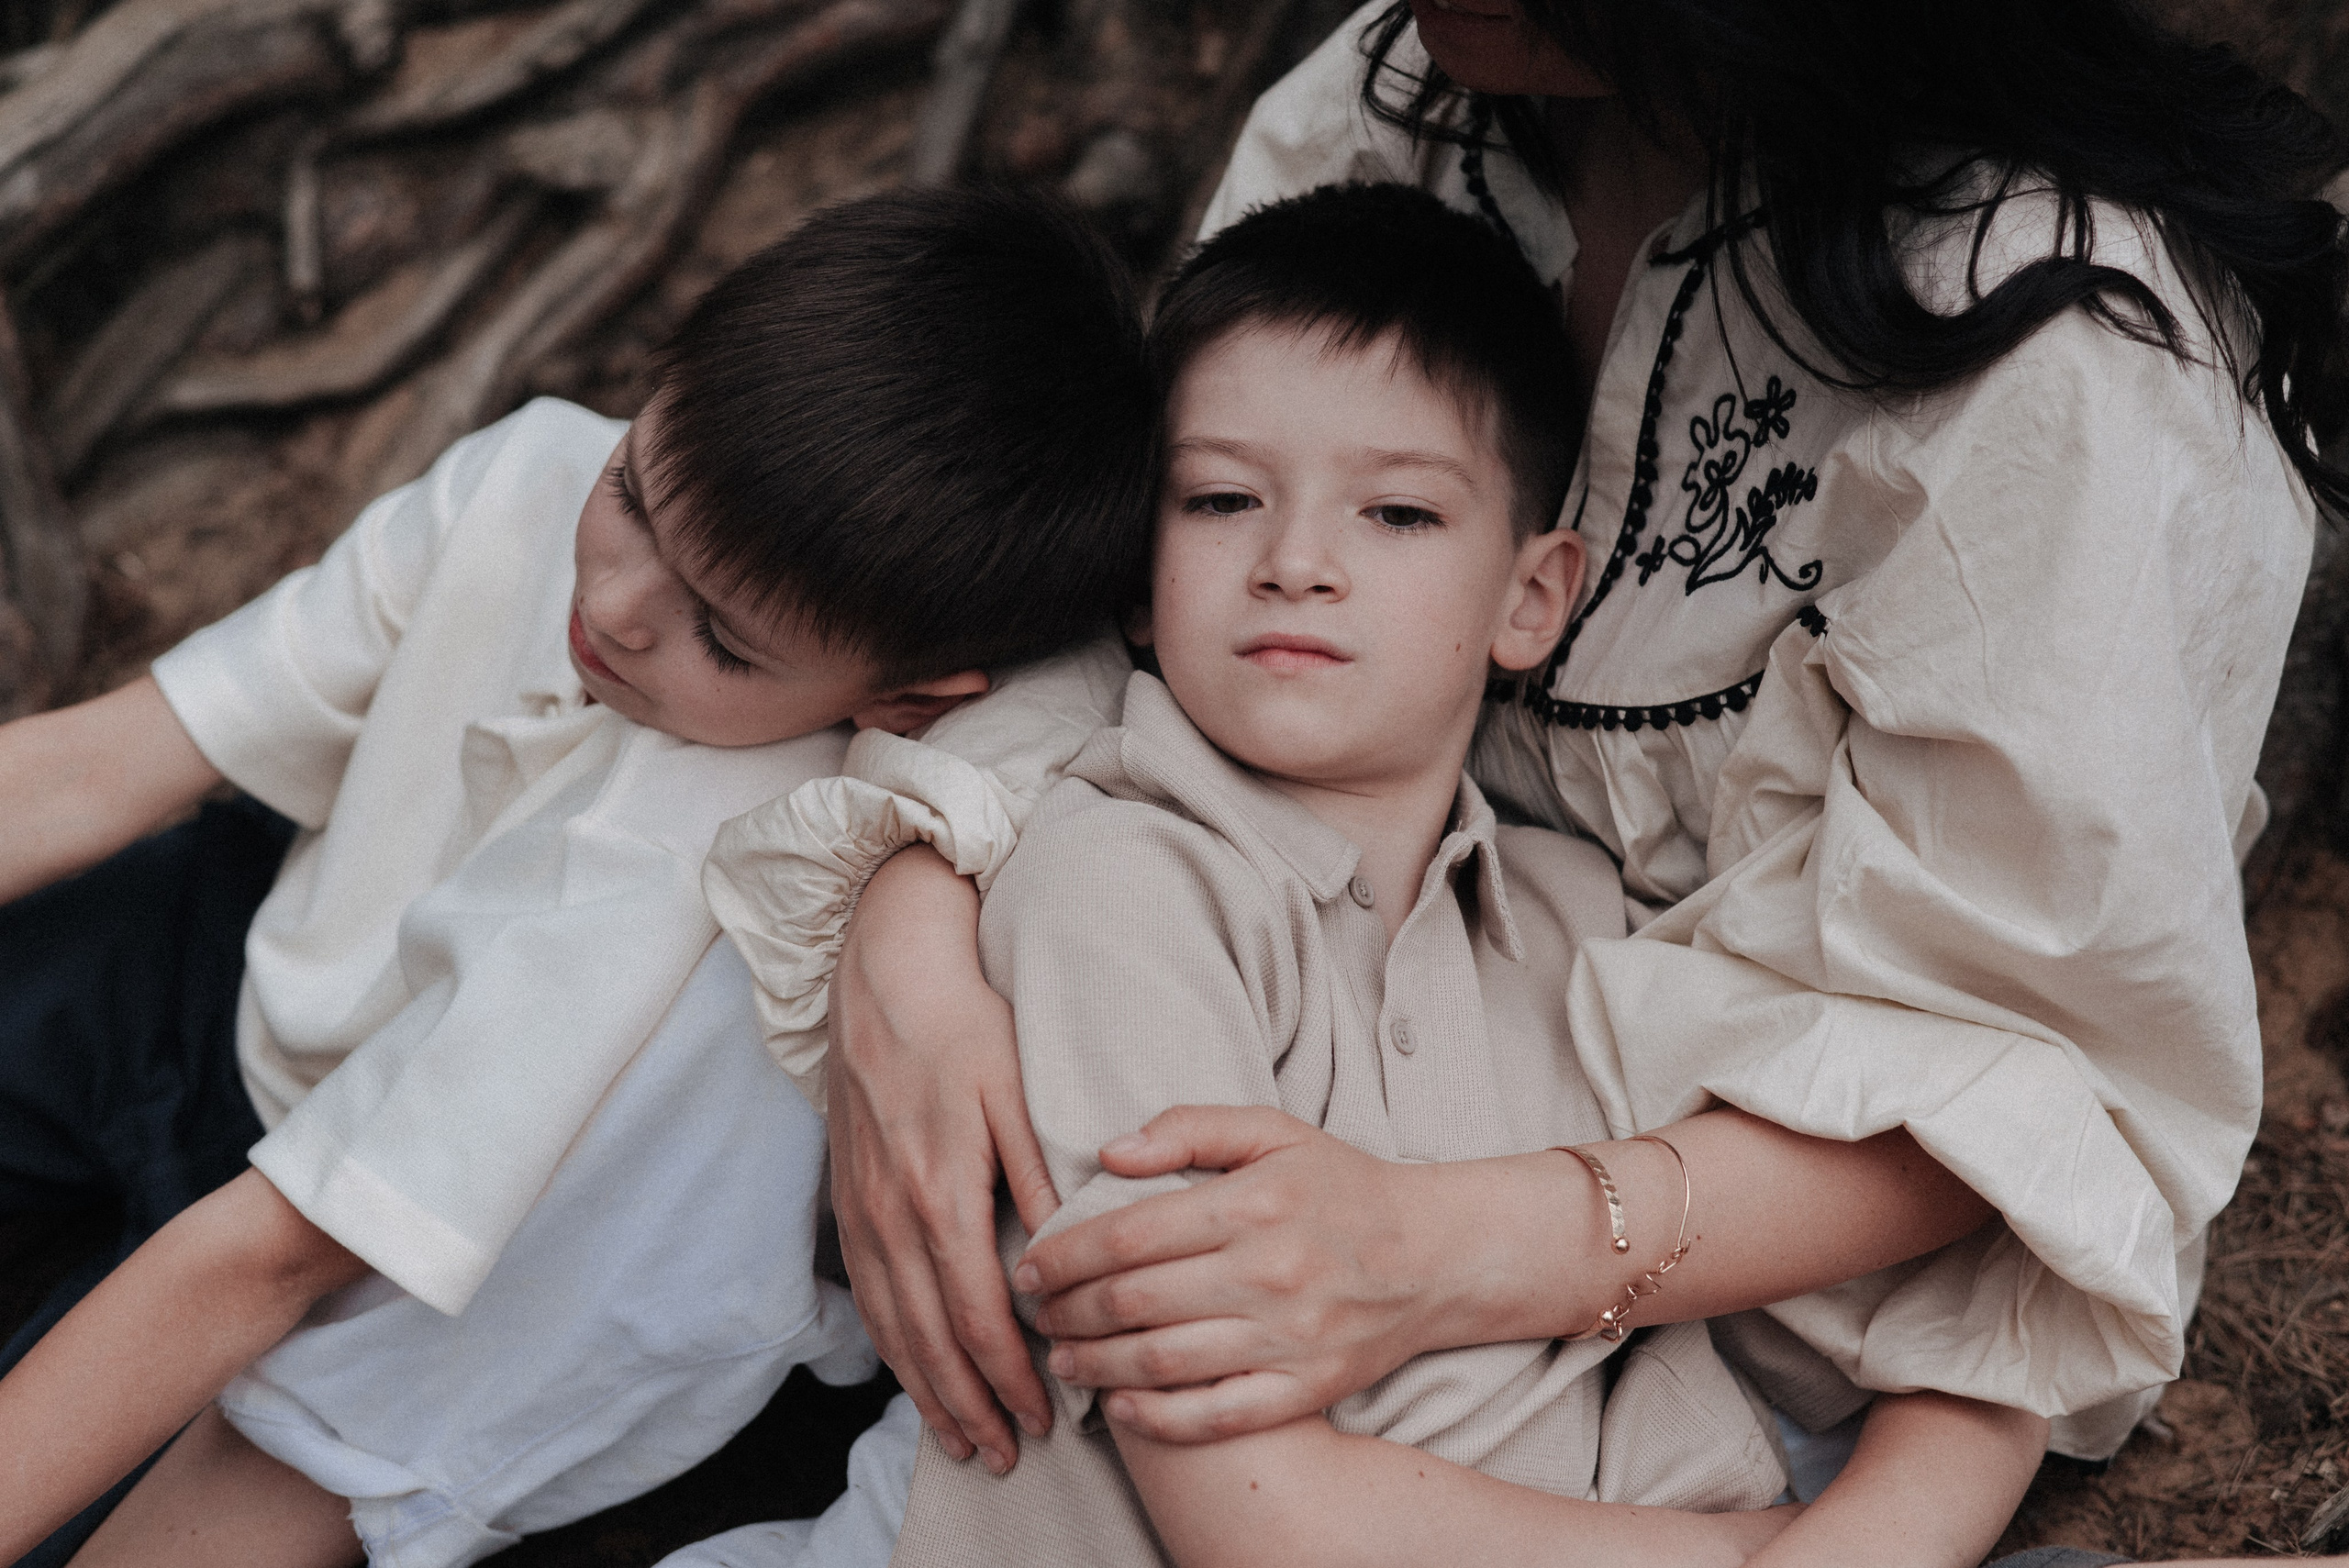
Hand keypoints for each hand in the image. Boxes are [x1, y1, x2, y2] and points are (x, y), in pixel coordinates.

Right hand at [826, 845, 1058, 1473]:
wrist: (881, 976)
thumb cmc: (963, 1024)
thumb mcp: (1014, 1088)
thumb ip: (1040, 1171)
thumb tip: (1067, 1245)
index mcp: (941, 1192)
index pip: (979, 1313)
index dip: (1011, 1375)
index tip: (1045, 1415)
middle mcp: (892, 1215)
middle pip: (931, 1339)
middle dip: (970, 1405)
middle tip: (1007, 1454)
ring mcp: (861, 1213)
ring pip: (892, 1328)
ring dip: (927, 1391)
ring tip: (962, 1440)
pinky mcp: (846, 1203)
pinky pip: (868, 1298)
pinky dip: (892, 1350)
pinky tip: (914, 1374)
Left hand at [1014, 1105, 1444, 1443]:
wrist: (1434, 1255)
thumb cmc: (1341, 1187)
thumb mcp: (1273, 1130)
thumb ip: (1189, 1127)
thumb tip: (1110, 1151)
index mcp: (1253, 1204)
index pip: (1128, 1235)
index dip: (1063, 1254)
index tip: (1029, 1265)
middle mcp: (1268, 1273)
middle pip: (1134, 1301)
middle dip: (1067, 1310)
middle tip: (1035, 1312)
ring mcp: (1288, 1338)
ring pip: (1163, 1362)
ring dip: (1096, 1364)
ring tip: (1063, 1357)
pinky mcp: (1305, 1388)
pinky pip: (1215, 1415)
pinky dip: (1158, 1417)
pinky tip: (1119, 1405)